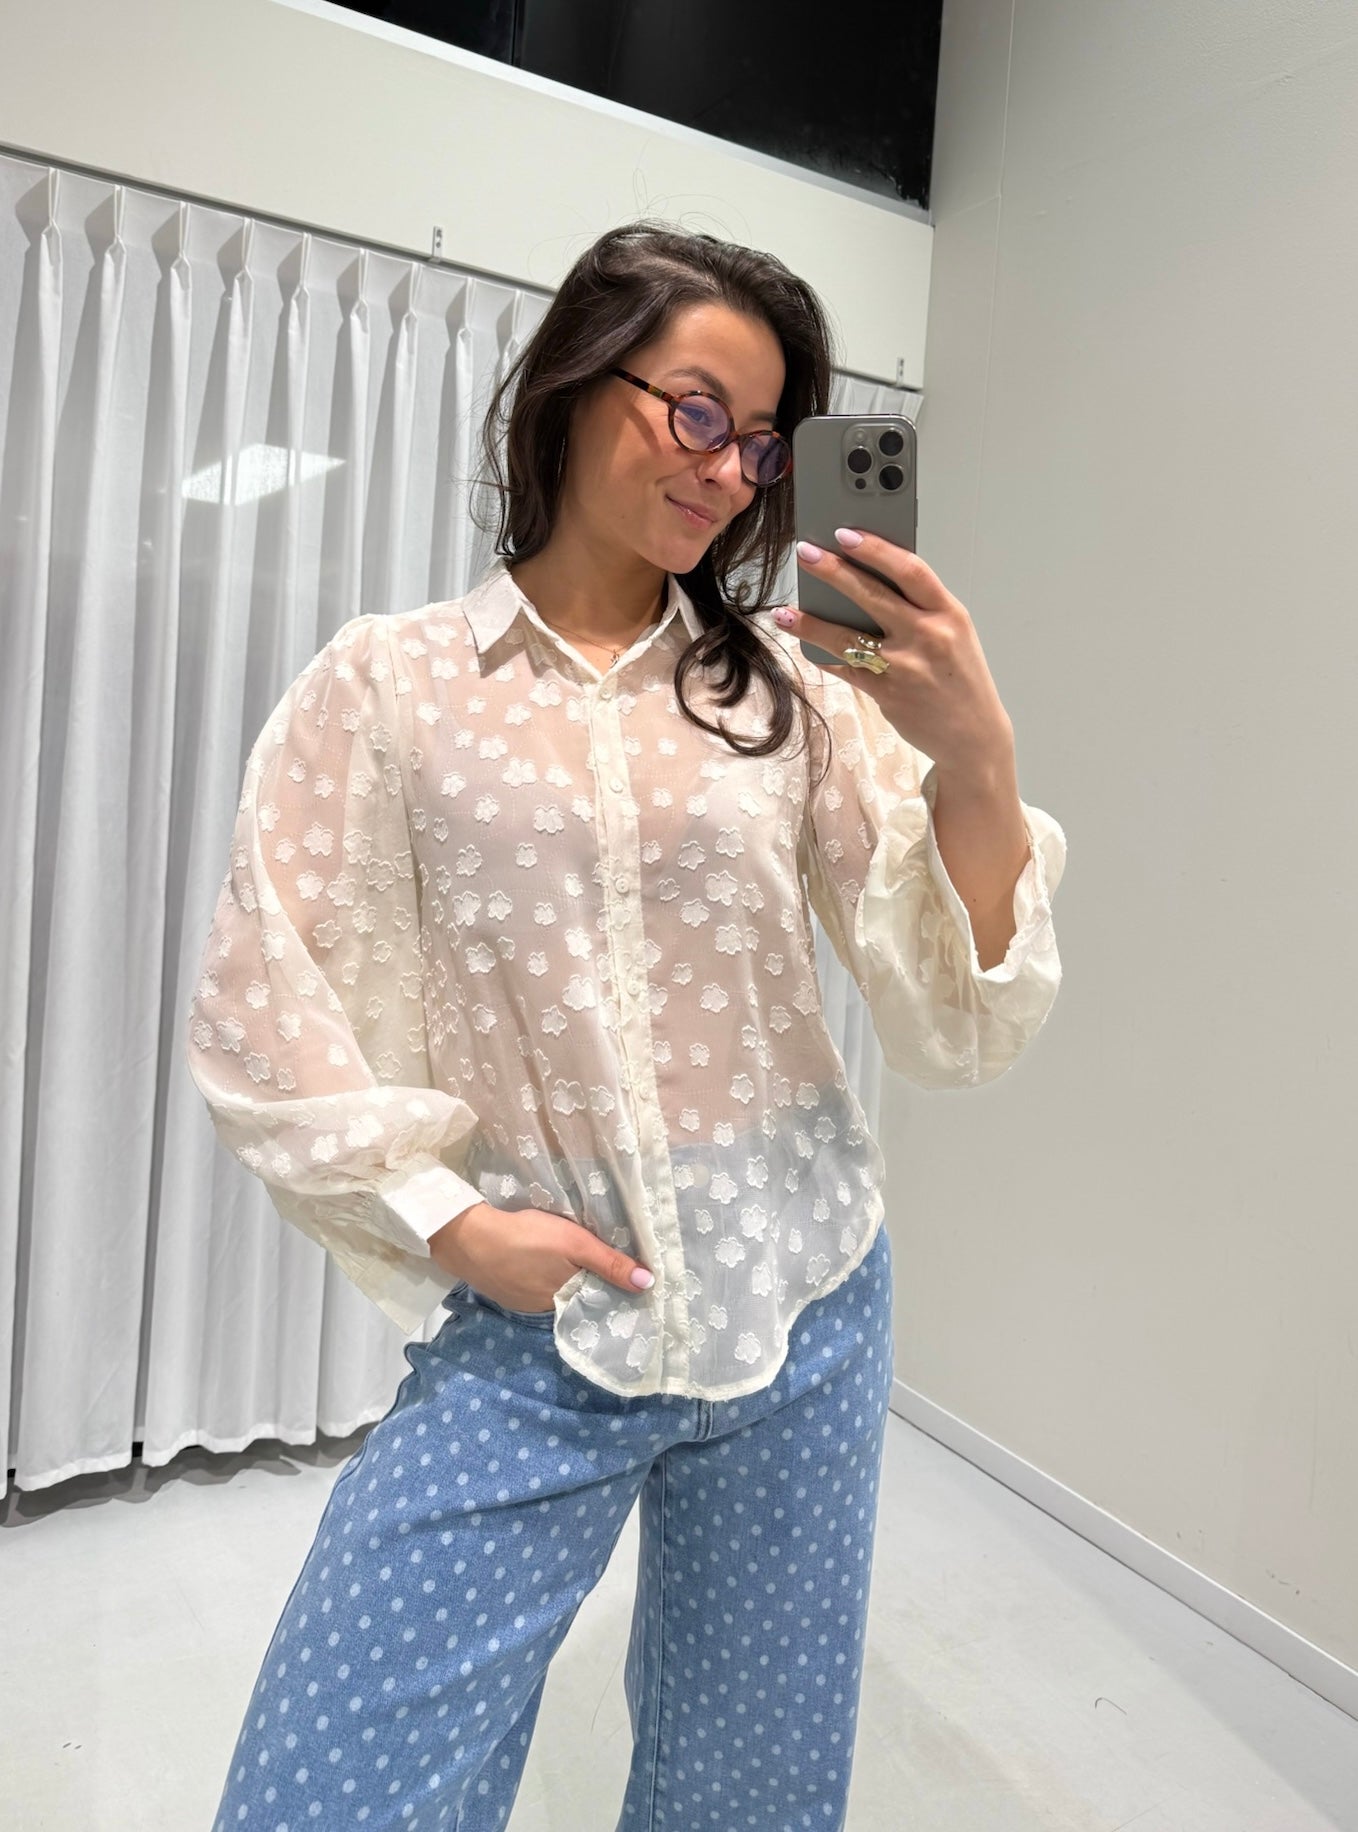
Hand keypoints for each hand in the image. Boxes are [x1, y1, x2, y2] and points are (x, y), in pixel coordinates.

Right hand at [427, 1201, 653, 1311]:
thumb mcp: (575, 1243)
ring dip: (563, 1282)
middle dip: (589, 1287)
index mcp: (567, 1300)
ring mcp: (524, 1304)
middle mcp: (547, 1311)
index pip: (598, 1302)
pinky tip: (540, 1264)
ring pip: (555, 1294)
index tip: (628, 1283)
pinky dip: (541, 1279)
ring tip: (572, 1263)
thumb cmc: (528, 1238)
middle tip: (602, 1268)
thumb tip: (648, 1283)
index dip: (612, 1291)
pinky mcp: (507, 1293)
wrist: (470, 1239)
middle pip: (577, 1299)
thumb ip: (610, 1263)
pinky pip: (534, 1290)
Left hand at [782, 531, 1014, 779]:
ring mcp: (905, 667)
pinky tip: (806, 645)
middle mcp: (928, 636)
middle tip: (804, 553)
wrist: (973, 736)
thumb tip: (869, 578)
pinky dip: (824, 656)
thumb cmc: (960, 676)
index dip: (875, 548)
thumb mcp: (955, 633)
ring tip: (783, 612)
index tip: (845, 533)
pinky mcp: (886, 694)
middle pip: (871, 595)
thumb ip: (920, 608)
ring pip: (847, 637)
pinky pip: (845, 669)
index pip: (910, 569)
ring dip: (810, 623)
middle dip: (833, 571)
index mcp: (949, 613)